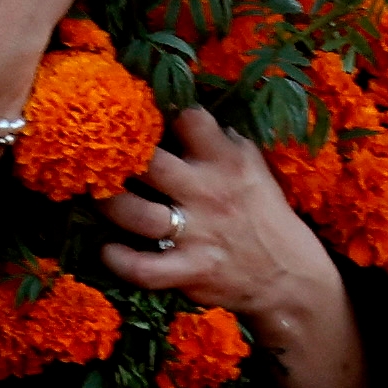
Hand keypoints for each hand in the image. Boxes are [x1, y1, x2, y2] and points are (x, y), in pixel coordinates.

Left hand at [99, 107, 362, 387]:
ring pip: (136, 214)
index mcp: (227, 159)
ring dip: (108, 204)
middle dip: (119, 156)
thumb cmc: (263, 213)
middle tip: (100, 156)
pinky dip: (119, 260)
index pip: (188, 118)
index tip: (137, 112)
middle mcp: (208, 191)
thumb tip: (177, 111)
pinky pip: (143, 268)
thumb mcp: (252, 166)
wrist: (289, 276)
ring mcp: (197, 233)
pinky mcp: (190, 270)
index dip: (158, 111)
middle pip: (149, 162)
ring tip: (99, 196)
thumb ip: (217, 142)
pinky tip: (107, 250)